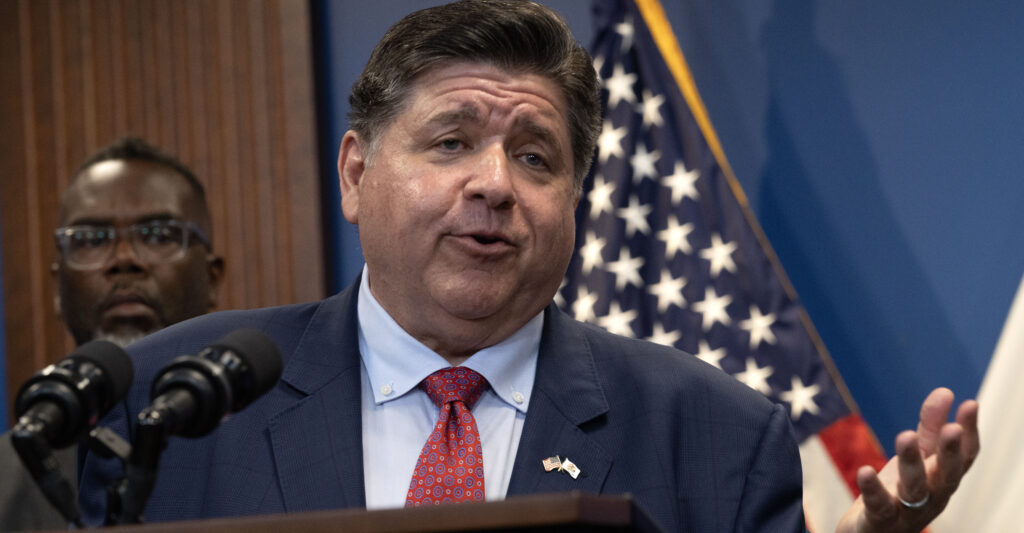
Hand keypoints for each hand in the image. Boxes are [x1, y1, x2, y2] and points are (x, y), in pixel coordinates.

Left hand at [835, 388, 979, 532]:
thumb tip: (946, 391)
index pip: (964, 457)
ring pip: (914, 489)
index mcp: (943, 479)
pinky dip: (873, 490)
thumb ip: (928, 427)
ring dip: (911, 463)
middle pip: (946, 475)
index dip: (969, 432)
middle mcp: (932, 497)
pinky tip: (865, 471)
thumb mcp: (915, 458)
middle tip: (951, 428)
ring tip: (905, 435)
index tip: (970, 404)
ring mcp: (908, 512)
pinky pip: (879, 507)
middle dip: (950, 452)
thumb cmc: (900, 492)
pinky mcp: (880, 522)